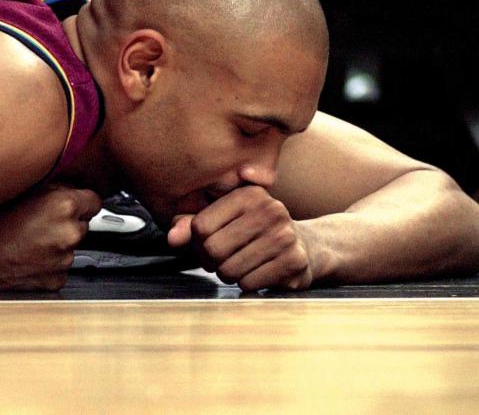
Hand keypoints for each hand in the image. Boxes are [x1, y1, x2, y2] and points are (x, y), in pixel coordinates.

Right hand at [0, 185, 101, 290]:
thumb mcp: (22, 188)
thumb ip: (54, 185)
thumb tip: (72, 186)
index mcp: (64, 206)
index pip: (94, 200)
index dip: (80, 201)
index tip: (70, 203)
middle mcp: (68, 233)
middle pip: (83, 224)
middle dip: (66, 222)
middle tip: (38, 221)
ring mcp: (62, 260)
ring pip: (71, 247)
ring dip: (56, 243)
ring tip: (26, 239)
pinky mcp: (55, 281)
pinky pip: (60, 267)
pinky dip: (48, 263)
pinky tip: (26, 256)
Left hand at [167, 185, 313, 290]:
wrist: (307, 246)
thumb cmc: (254, 233)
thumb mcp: (224, 220)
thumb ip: (191, 225)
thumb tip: (171, 238)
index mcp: (247, 194)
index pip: (199, 226)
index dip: (196, 243)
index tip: (207, 244)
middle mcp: (269, 210)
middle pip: (212, 249)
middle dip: (211, 261)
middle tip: (221, 260)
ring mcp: (285, 235)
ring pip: (229, 269)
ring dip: (228, 274)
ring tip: (240, 265)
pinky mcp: (294, 261)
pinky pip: (248, 283)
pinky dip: (246, 283)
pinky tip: (258, 273)